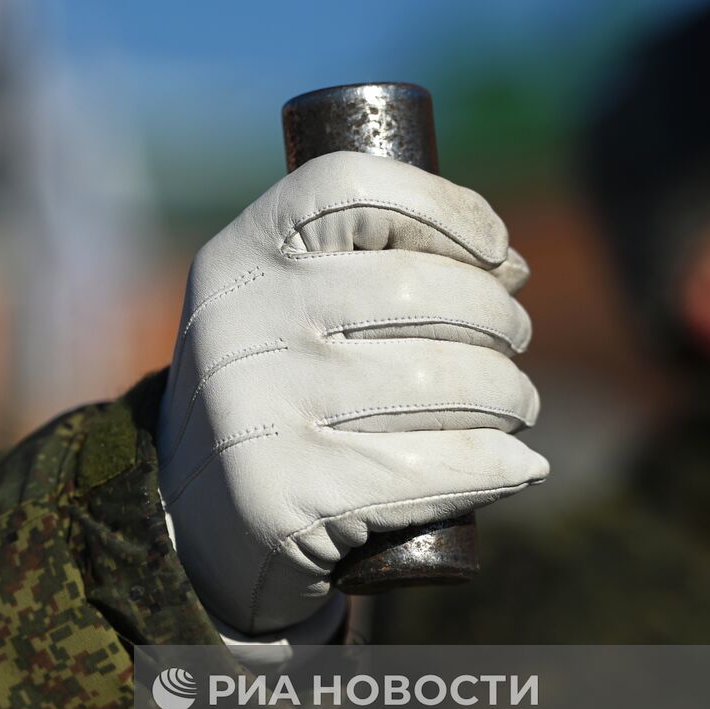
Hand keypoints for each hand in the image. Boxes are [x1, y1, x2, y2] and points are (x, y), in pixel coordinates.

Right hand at [157, 152, 547, 635]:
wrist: (192, 519)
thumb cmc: (275, 393)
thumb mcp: (287, 306)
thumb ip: (373, 265)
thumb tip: (508, 268)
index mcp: (239, 259)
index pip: (354, 189)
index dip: (447, 210)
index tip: (496, 256)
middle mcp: (242, 327)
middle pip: (424, 291)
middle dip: (500, 322)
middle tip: (512, 347)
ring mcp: (259, 417)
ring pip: (447, 384)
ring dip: (509, 397)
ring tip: (513, 408)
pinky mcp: (288, 500)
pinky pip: (437, 469)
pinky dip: (498, 467)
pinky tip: (517, 468)